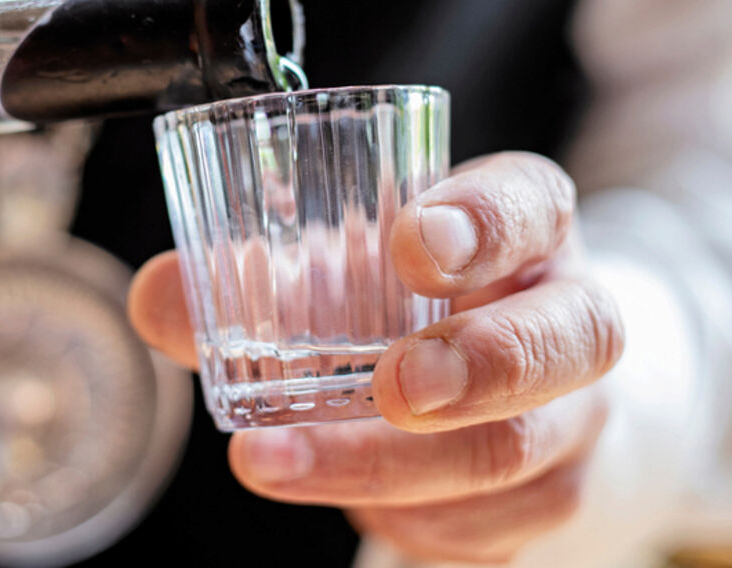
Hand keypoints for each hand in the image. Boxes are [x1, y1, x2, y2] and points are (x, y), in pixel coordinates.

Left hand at [129, 152, 623, 563]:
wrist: (524, 390)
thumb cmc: (418, 306)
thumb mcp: (354, 270)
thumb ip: (258, 277)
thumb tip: (157, 296)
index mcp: (526, 230)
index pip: (532, 203)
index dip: (485, 220)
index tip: (411, 241)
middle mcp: (569, 315)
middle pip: (573, 336)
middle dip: (482, 365)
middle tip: (394, 386)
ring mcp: (574, 416)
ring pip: (518, 451)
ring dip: (394, 467)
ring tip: (276, 461)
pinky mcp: (550, 499)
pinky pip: (490, 529)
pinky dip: (405, 520)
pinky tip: (348, 505)